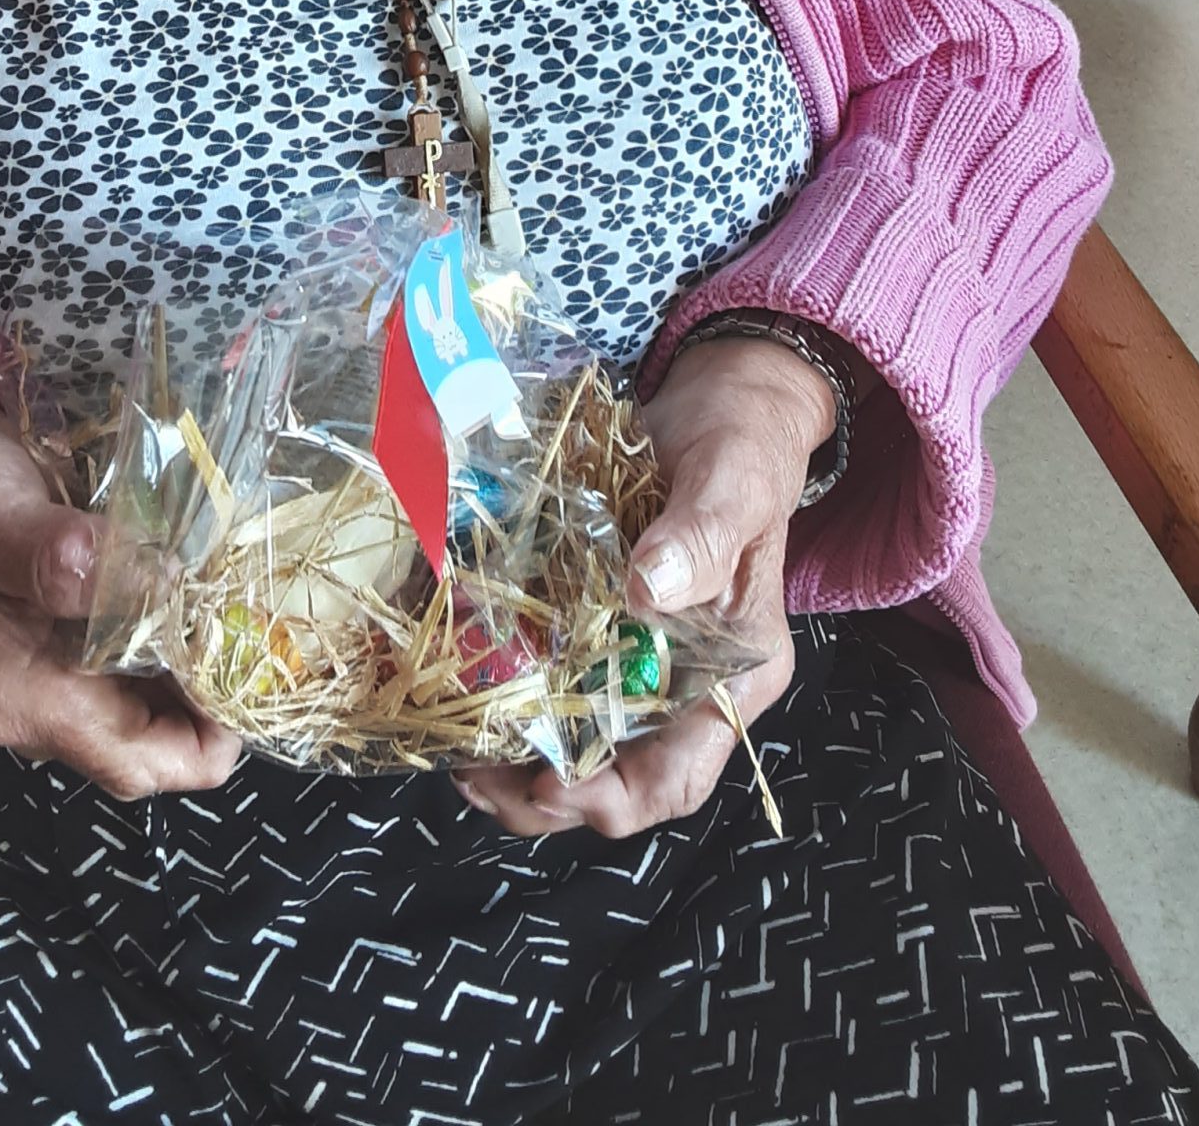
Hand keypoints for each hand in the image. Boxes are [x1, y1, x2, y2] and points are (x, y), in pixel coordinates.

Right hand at [0, 316, 241, 799]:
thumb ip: (60, 560)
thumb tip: (149, 583)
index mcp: (21, 698)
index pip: (135, 764)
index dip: (209, 740)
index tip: (264, 676)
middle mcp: (36, 695)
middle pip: (150, 735)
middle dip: (215, 695)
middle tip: (272, 628)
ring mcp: (45, 658)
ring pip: (146, 690)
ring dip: (199, 656)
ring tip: (252, 603)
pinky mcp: (56, 618)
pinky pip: (132, 645)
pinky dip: (174, 622)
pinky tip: (207, 578)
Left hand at [456, 336, 833, 838]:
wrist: (725, 400)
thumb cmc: (743, 445)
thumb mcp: (733, 481)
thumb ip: (700, 535)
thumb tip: (648, 590)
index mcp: (733, 676)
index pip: (677, 777)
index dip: (611, 798)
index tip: (545, 783)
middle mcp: (688, 684)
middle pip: (617, 777)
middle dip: (543, 794)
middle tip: (470, 775)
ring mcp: (642, 658)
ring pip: (578, 741)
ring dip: (516, 759)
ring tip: (455, 750)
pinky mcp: (602, 623)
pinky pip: (556, 681)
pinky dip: (510, 696)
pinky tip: (462, 683)